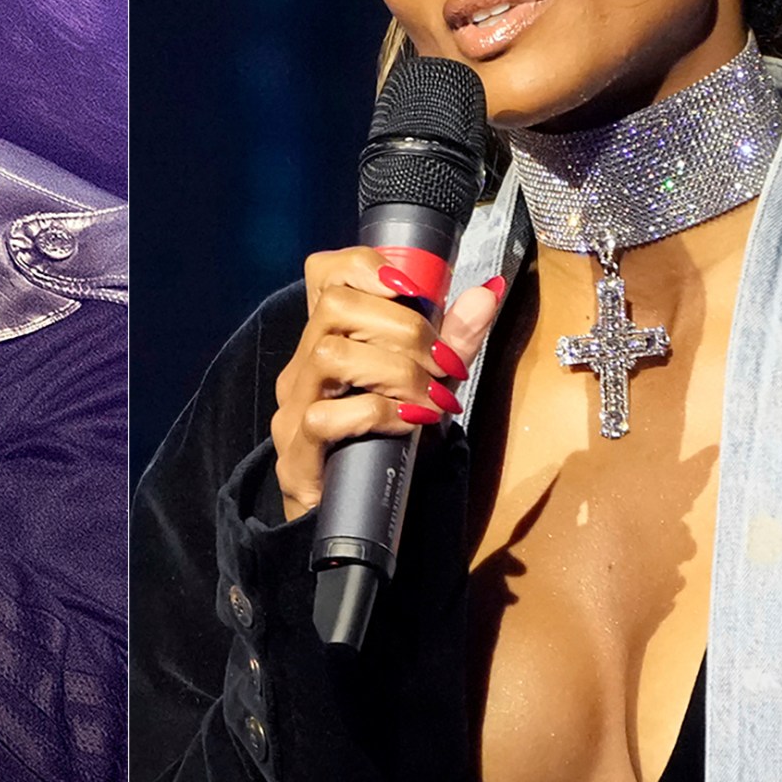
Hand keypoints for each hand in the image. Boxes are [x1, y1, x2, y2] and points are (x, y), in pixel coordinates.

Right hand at [267, 247, 505, 522]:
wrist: (352, 516)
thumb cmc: (385, 442)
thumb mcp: (427, 383)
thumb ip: (453, 340)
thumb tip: (488, 293)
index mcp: (328, 338)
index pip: (326, 273)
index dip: (367, 266)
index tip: (415, 291)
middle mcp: (303, 364)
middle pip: (334, 306)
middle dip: (403, 328)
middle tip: (443, 362)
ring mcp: (293, 406)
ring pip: (330, 354)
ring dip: (396, 371)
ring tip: (431, 398)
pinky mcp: (295, 451)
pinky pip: (326, 417)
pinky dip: (378, 414)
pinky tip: (408, 425)